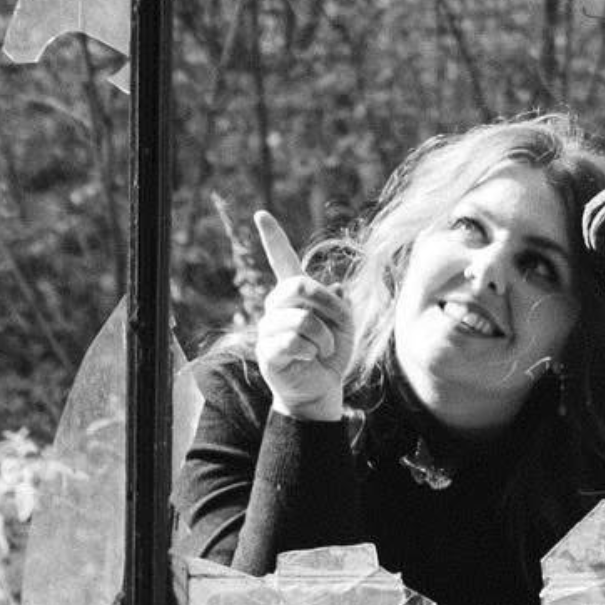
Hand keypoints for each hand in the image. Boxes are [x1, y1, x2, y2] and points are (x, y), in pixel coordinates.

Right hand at [253, 209, 355, 424]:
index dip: (272, 237)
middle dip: (327, 305)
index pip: (281, 260)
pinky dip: (313, 350)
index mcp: (295, 295)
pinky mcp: (266, 351)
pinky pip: (295, 341)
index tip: (260, 214)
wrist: (320, 390)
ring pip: (302, 318)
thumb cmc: (332, 356)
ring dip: (324, 337)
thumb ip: (340, 305)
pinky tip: (309, 358)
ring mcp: (268, 328)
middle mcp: (276, 307)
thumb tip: (337, 290)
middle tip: (336, 327)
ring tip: (323, 350)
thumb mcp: (345, 326)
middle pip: (300, 285)